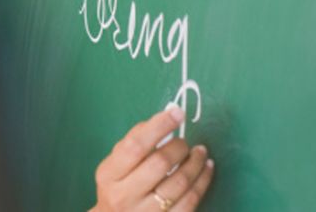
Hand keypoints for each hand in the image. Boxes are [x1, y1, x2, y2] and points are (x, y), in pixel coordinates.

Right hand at [91, 106, 213, 210]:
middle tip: (186, 142)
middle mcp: (124, 195)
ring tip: (201, 152)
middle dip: (179, 147)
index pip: (135, 145)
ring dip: (195, 163)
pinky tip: (206, 169)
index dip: (159, 126)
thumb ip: (134, 142)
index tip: (177, 113)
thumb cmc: (117, 187)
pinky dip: (202, 182)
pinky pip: (190, 202)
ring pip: (179, 184)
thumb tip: (163, 120)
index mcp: (109, 174)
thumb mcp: (114, 165)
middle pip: (159, 164)